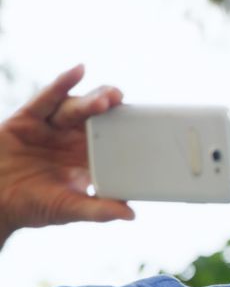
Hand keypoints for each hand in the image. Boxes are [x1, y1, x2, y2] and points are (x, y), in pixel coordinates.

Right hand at [0, 65, 132, 245]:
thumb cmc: (32, 206)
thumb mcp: (69, 209)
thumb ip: (98, 210)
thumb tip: (131, 216)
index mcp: (87, 158)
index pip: (112, 138)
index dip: (126, 128)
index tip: (146, 123)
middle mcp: (71, 138)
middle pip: (96, 116)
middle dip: (111, 106)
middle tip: (123, 102)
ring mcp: (50, 127)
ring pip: (75, 107)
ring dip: (90, 100)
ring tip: (105, 100)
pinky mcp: (28, 119)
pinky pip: (46, 98)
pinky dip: (62, 83)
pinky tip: (78, 70)